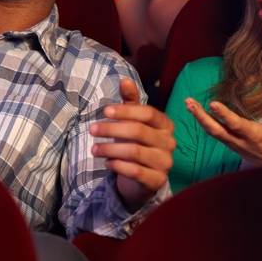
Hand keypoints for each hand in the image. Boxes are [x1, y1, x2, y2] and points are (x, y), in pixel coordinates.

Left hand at [90, 78, 176, 210]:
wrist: (141, 179)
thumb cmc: (136, 143)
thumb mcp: (132, 121)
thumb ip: (130, 101)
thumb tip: (124, 80)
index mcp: (166, 125)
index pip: (148, 113)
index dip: (126, 111)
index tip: (105, 111)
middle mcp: (169, 143)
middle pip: (139, 132)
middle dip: (112, 129)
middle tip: (92, 130)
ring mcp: (165, 163)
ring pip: (135, 152)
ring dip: (110, 149)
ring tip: (94, 149)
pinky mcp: (157, 181)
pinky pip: (134, 171)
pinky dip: (117, 165)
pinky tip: (106, 163)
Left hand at [184, 89, 261, 165]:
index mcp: (255, 136)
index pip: (237, 125)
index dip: (225, 115)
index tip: (213, 103)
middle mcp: (240, 141)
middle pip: (216, 130)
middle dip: (201, 117)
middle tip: (189, 103)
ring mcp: (232, 144)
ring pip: (212, 132)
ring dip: (199, 118)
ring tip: (188, 103)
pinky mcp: (229, 143)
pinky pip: (213, 133)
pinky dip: (203, 122)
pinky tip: (195, 111)